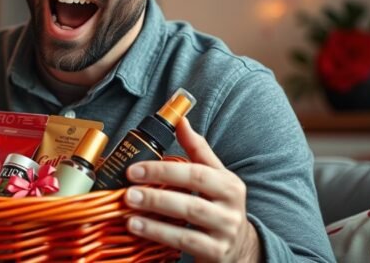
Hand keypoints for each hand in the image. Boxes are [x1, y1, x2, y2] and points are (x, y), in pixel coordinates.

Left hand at [123, 118, 260, 261]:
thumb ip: (198, 151)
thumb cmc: (220, 207)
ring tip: (128, 209)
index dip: (163, 169)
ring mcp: (225, 232)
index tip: (134, 169)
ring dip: (155, 213)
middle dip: (157, 191)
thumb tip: (180, 120)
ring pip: (188, 219)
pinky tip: (138, 228)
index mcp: (228, 184)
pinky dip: (159, 234)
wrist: (241, 249)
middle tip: (128, 189)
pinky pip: (185, 242)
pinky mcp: (216, 253)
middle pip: (192, 196)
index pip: (196, 172)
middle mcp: (231, 207)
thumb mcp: (215, 178)